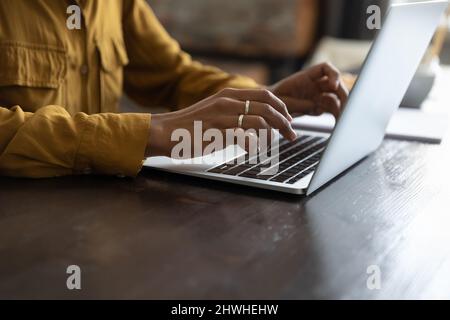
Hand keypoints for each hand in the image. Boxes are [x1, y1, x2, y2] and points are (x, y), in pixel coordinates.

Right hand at [146, 88, 296, 157]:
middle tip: (291, 134)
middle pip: (268, 107)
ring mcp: (223, 117)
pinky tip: (253, 152)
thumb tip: (255, 119)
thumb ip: (233, 111)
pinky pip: (247, 138)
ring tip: (275, 145)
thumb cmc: (189, 125)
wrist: (165, 132)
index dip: (282, 107)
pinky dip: (256, 146)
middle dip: (285, 121)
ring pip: (261, 122)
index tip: (288, 119)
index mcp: (228, 95)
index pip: (265, 94)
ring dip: (273, 135)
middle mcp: (228, 102)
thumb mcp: (213, 110)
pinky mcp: (218, 134)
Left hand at [269, 63, 348, 118]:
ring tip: (343, 118)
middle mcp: (315, 84)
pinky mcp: (318, 106)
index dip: (333, 74)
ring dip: (342, 107)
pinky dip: (337, 115)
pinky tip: (338, 122)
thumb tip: (316, 107)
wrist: (268, 110)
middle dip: (343, 94)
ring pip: (336, 98)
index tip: (334, 85)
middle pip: (336, 85)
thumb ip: (300, 103)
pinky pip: (331, 109)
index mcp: (306, 77)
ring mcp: (317, 95)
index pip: (326, 68)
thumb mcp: (284, 101)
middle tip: (347, 106)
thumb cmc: (273, 102)